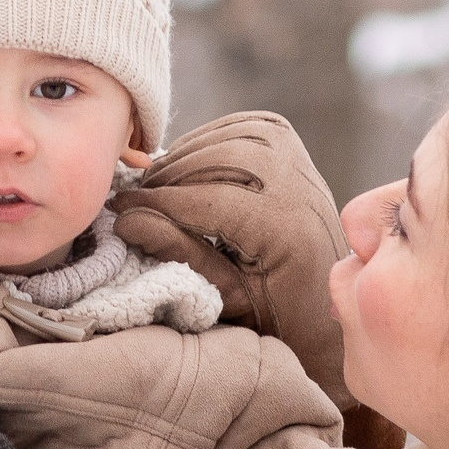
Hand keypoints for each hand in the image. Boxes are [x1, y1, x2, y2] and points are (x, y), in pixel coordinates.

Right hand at [112, 114, 405, 448]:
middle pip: (225, 157)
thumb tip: (127, 219)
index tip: (119, 210)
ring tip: (159, 181)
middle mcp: (305, 193)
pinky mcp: (303, 159)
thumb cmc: (277, 321)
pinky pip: (254, 127)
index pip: (211, 200)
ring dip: (192, 151)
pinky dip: (216, 136)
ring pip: (239, 134)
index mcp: (288, 234)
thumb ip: (180, 254)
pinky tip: (189, 160)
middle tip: (138, 194)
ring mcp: (308, 171)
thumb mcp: (226, 298)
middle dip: (174, 173)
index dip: (158, 203)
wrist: (329, 314)